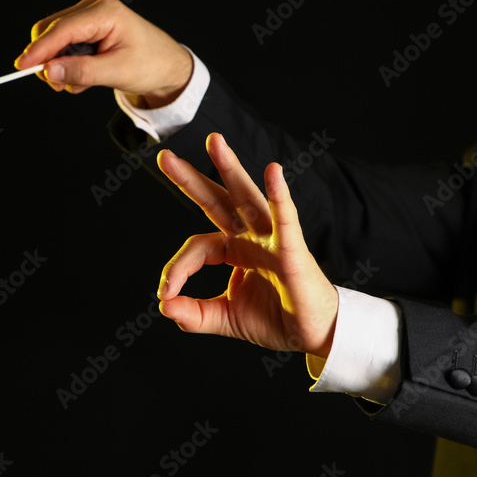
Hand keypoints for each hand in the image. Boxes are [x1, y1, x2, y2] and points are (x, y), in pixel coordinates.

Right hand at [14, 0, 192, 107]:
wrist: (168, 67)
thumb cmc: (150, 64)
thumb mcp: (116, 72)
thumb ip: (82, 71)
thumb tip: (49, 71)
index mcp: (105, 12)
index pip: (61, 29)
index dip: (39, 49)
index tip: (22, 67)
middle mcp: (93, 10)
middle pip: (51, 31)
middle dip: (49, 60)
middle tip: (58, 86)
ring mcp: (89, 18)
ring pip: (54, 41)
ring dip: (60, 66)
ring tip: (80, 85)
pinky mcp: (87, 30)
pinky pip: (62, 47)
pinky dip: (68, 66)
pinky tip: (85, 78)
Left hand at [156, 133, 338, 357]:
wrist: (313, 334)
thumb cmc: (274, 318)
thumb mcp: (224, 318)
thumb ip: (194, 314)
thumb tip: (163, 306)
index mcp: (232, 248)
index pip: (196, 247)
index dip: (177, 268)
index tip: (166, 294)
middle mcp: (249, 236)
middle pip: (215, 200)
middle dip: (190, 178)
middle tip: (164, 156)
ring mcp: (271, 238)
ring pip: (246, 197)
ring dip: (230, 168)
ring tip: (213, 141)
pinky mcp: (292, 248)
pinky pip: (285, 218)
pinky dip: (279, 195)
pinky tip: (273, 171)